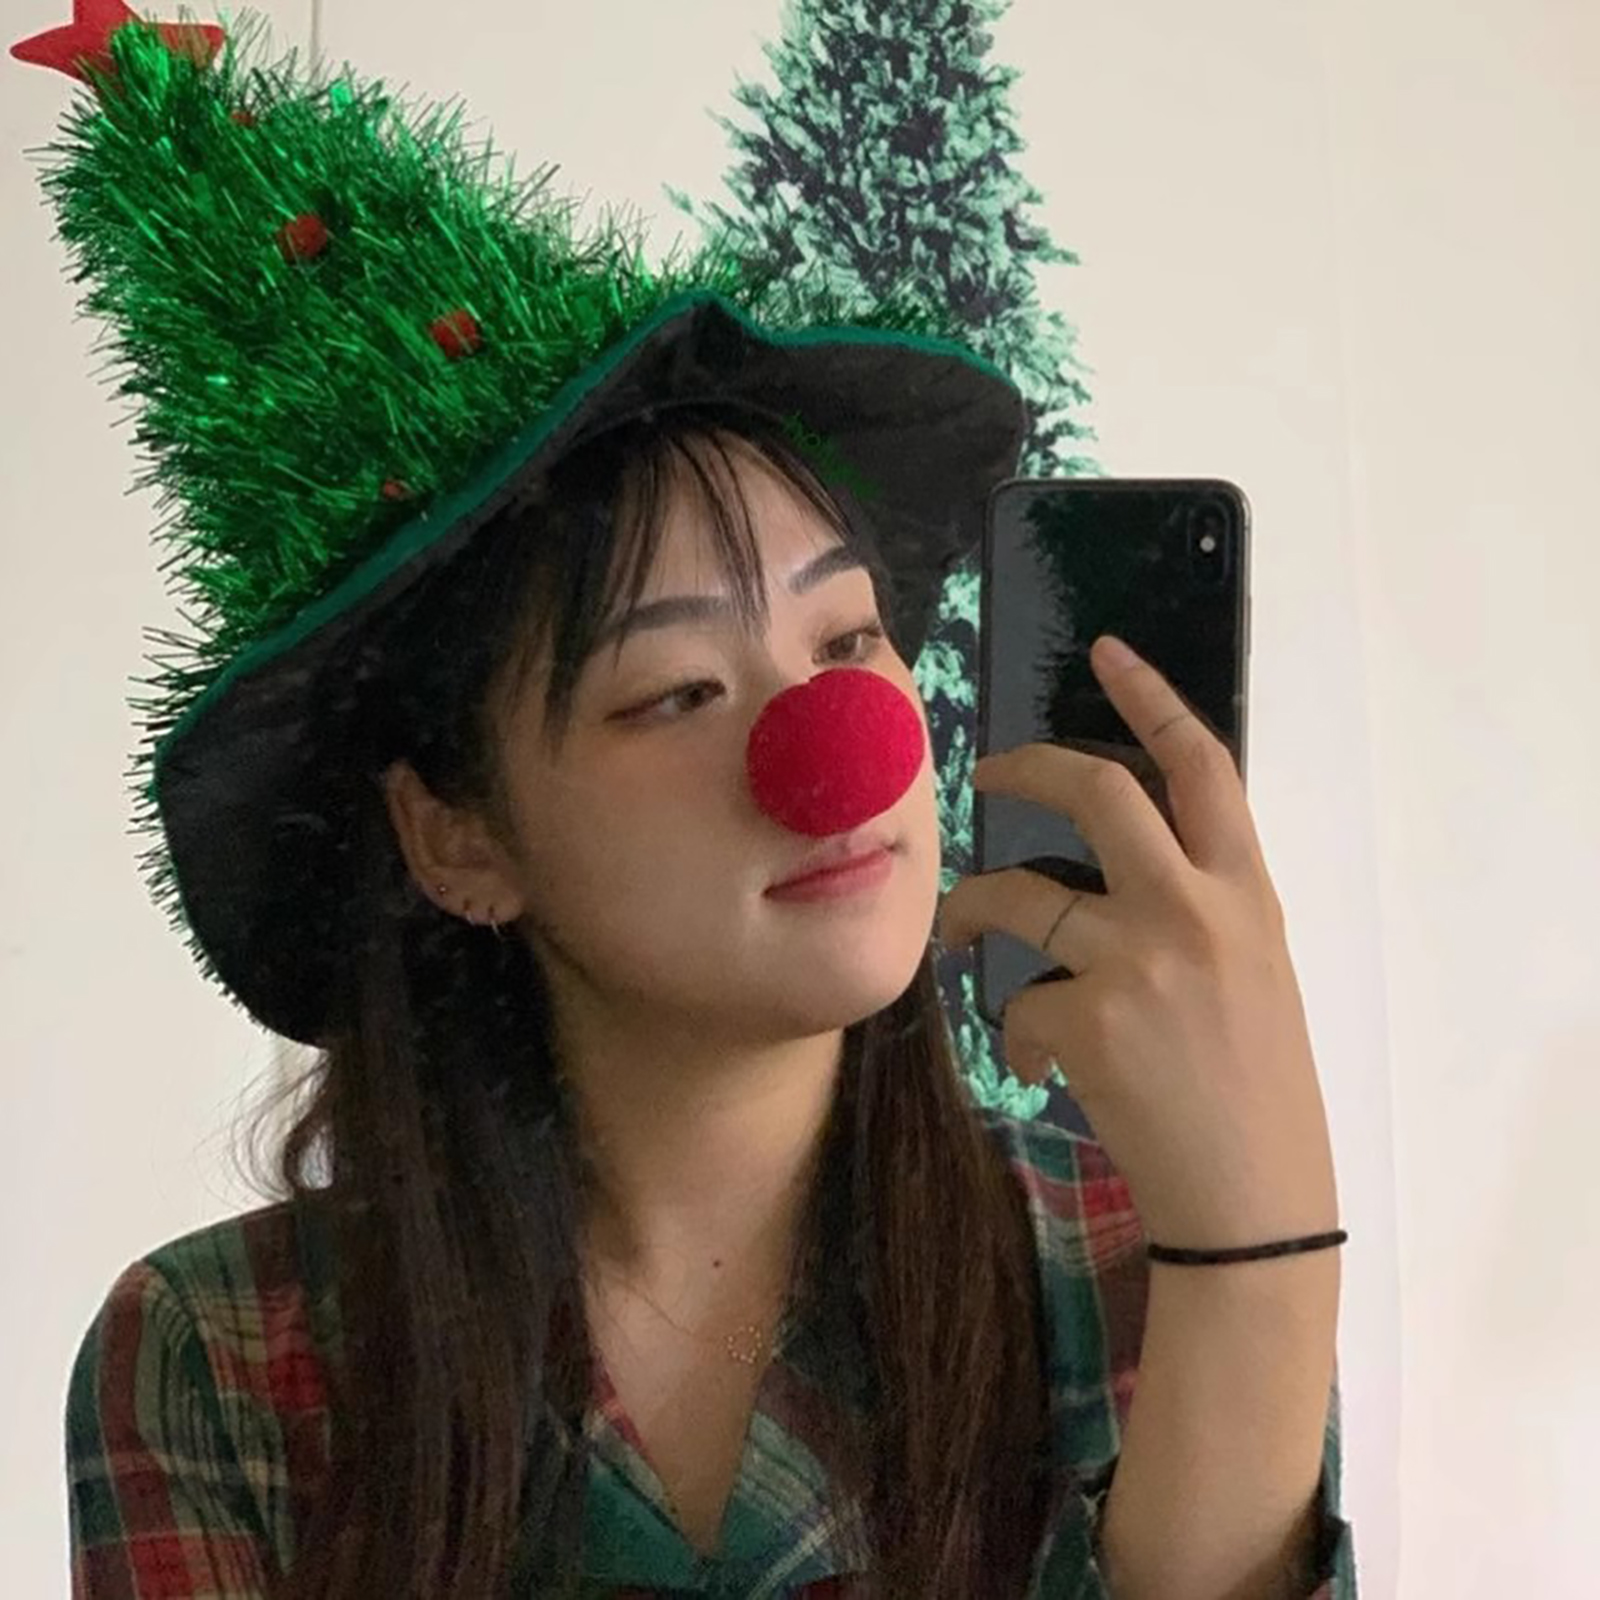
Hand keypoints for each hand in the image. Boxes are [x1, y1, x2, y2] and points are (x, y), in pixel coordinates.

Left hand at [936, 636, 1338, 1249]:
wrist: (1253, 1199)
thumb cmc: (1257, 1086)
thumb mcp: (1254, 971)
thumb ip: (1202, 902)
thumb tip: (1126, 854)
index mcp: (1247, 891)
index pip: (1203, 765)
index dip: (1152, 698)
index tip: (1108, 651)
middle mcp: (1196, 908)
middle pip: (1099, 791)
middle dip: (1025, 768)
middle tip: (982, 773)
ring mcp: (1139, 961)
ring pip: (1019, 895)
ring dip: (972, 909)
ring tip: (956, 932)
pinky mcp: (1087, 1020)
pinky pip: (1021, 1003)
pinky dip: (1021, 1033)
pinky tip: (1049, 1066)